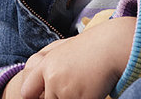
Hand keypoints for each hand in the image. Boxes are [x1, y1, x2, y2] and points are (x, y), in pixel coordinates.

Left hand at [11, 16, 134, 98]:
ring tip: (84, 85)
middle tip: (72, 86)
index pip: (26, 91)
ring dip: (73, 97)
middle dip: (58, 97)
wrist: (114, 45)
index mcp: (46, 64)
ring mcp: (65, 90)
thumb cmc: (92, 46)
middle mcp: (52, 78)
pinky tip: (92, 90)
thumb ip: (48, 59)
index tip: (45, 94)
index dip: (35, 96)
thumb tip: (32, 68)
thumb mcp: (66, 46)